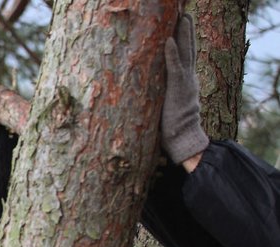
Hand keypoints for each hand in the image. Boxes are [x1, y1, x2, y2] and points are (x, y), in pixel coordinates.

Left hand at [161, 15, 208, 165]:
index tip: (183, 25)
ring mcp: (185, 83)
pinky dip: (172, 54)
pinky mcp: (177, 89)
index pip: (185, 57)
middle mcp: (188, 79)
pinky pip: (174, 68)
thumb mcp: (168, 108)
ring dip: (183, 34)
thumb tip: (149, 96)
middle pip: (189, 49)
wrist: (183, 141)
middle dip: (187, 31)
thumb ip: (163, 98)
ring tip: (183, 17)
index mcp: (186, 83)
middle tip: (186, 13)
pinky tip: (169, 40)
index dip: (185, 41)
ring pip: (185, 53)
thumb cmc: (172, 131)